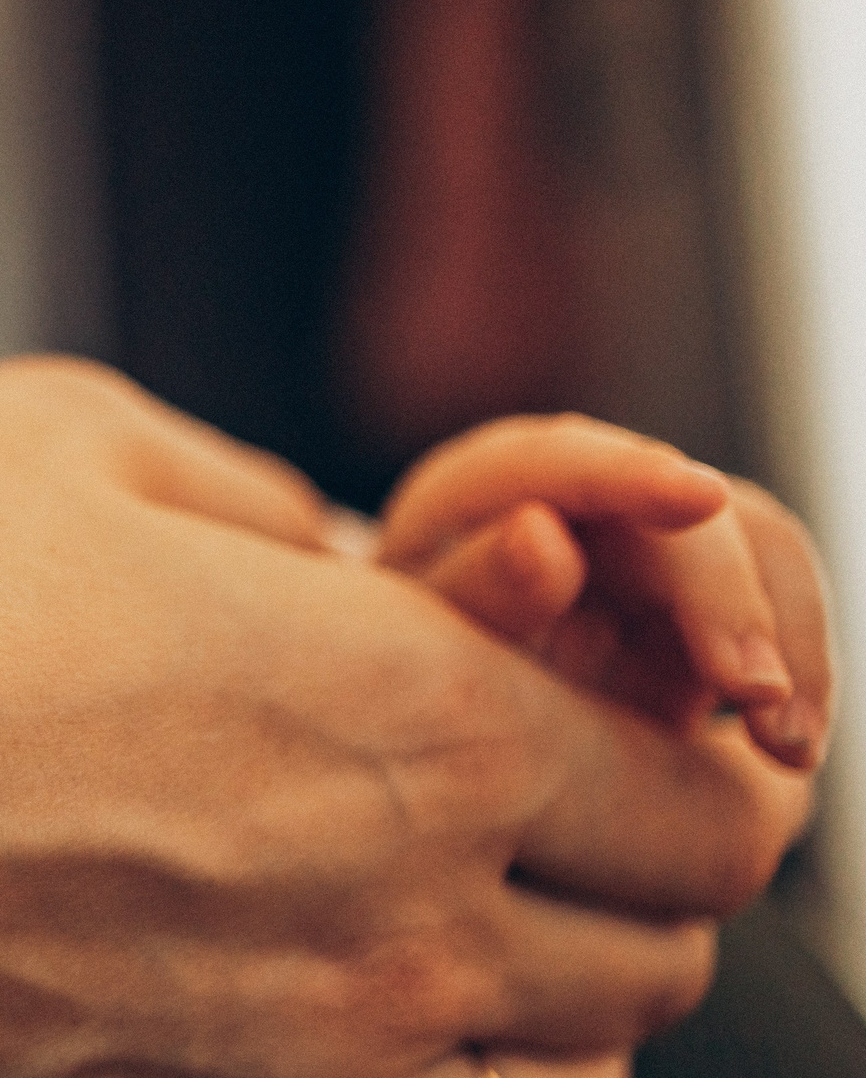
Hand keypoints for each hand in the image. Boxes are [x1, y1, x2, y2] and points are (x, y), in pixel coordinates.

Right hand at [0, 360, 806, 1074]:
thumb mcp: (75, 441)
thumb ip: (255, 501)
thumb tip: (318, 552)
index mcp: (407, 722)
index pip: (703, 801)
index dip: (698, 752)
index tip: (618, 710)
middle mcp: (384, 929)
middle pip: (658, 961)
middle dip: (627, 870)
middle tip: (520, 788)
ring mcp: (275, 1060)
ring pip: (536, 1070)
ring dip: (519, 978)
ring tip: (393, 881)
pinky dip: (385, 1051)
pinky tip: (271, 959)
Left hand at [377, 415, 832, 768]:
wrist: (444, 705)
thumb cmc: (409, 658)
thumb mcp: (415, 634)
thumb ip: (478, 588)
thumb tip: (542, 535)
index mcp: (490, 486)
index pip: (561, 459)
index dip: (629, 473)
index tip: (698, 497)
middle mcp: (586, 496)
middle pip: (685, 513)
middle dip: (728, 598)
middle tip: (753, 691)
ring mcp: (657, 541)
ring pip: (759, 549)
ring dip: (790, 642)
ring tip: (788, 747)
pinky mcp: (706, 601)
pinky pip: (777, 613)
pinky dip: (798, 675)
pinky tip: (790, 748)